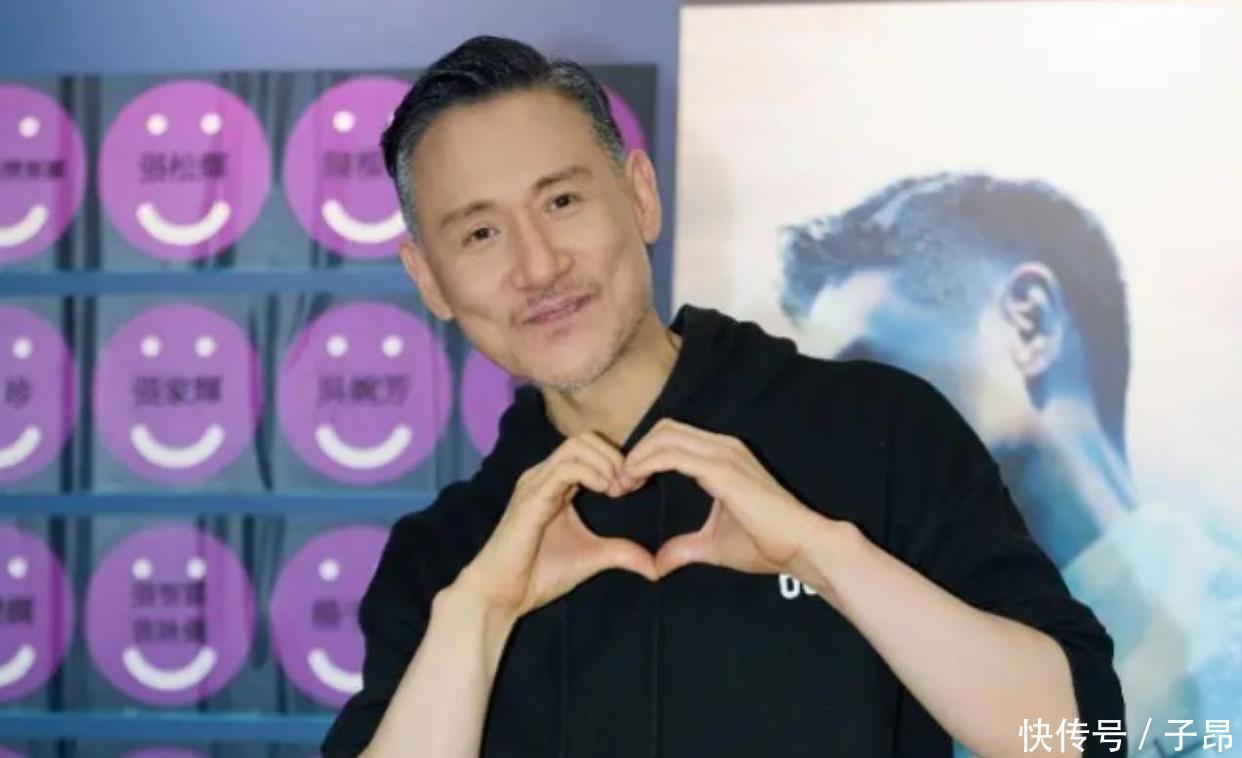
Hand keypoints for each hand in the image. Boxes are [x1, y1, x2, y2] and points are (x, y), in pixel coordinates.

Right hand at [455, 433, 654, 622]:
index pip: (589, 449)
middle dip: (614, 456)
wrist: (504, 594)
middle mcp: (544, 476)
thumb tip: (655, 567)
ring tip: (617, 489)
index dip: (618, 461)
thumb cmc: (539, 574)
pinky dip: (591, 472)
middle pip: (585, 439)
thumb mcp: (591, 558)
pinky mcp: (531, 496)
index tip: (635, 487)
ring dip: (606, 462)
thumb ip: (621, 553)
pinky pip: (565, 468)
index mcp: (556, 484)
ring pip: (576, 445)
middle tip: (629, 486)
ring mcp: (535, 483)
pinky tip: (605, 490)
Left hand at [624, 419, 817, 577]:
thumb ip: (685, 548)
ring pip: (665, 436)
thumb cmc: (767, 543)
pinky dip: (646, 462)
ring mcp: (724, 454)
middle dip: (637, 451)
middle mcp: (723, 447)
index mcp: (722, 457)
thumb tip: (658, 564)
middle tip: (620, 483)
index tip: (628, 484)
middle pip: (665, 429)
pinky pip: (672, 454)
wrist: (802, 545)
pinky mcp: (722, 469)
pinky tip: (634, 481)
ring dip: (637, 456)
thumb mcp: (714, 545)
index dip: (645, 454)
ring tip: (624, 484)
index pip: (673, 437)